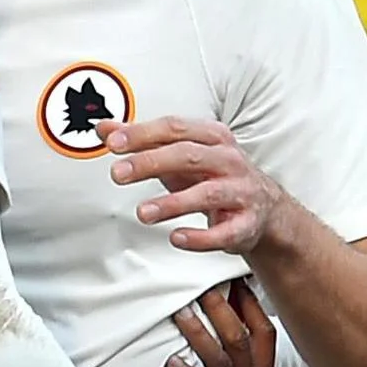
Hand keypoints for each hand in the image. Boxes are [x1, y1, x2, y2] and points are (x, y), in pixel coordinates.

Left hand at [110, 118, 296, 254]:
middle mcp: (229, 160)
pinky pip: (224, 233)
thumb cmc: (214, 176)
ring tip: (142, 213)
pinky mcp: (246, 224)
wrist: (263, 207)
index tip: (113, 142)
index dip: (143, 134)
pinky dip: (200, 238)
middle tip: (118, 174)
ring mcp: (241, 192)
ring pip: (207, 194)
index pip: (175, 128)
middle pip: (189, 156)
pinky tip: (176, 238)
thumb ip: (141, 141)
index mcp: (213, 137)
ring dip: (173, 203)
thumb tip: (103, 128)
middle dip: (151, 163)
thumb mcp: (179, 153)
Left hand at [166, 280, 296, 366]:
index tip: (237, 280)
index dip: (252, 306)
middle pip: (243, 340)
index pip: (265, 335)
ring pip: (223, 364)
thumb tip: (238, 360)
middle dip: (224, 310)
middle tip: (204, 286)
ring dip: (201, 337)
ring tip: (181, 315)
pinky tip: (172, 364)